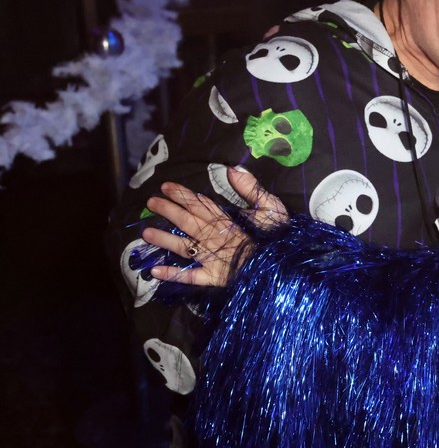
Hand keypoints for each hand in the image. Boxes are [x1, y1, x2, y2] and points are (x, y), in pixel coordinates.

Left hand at [143, 168, 287, 285]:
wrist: (285, 268)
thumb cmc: (279, 237)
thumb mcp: (271, 207)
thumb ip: (251, 188)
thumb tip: (232, 169)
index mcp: (227, 220)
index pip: (200, 204)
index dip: (182, 195)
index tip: (166, 186)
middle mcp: (214, 237)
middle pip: (187, 222)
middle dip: (168, 210)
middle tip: (150, 202)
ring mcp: (212, 259)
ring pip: (183, 247)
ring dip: (164, 240)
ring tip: (145, 233)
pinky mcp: (214, 278)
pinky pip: (190, 277)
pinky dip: (173, 275)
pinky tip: (154, 272)